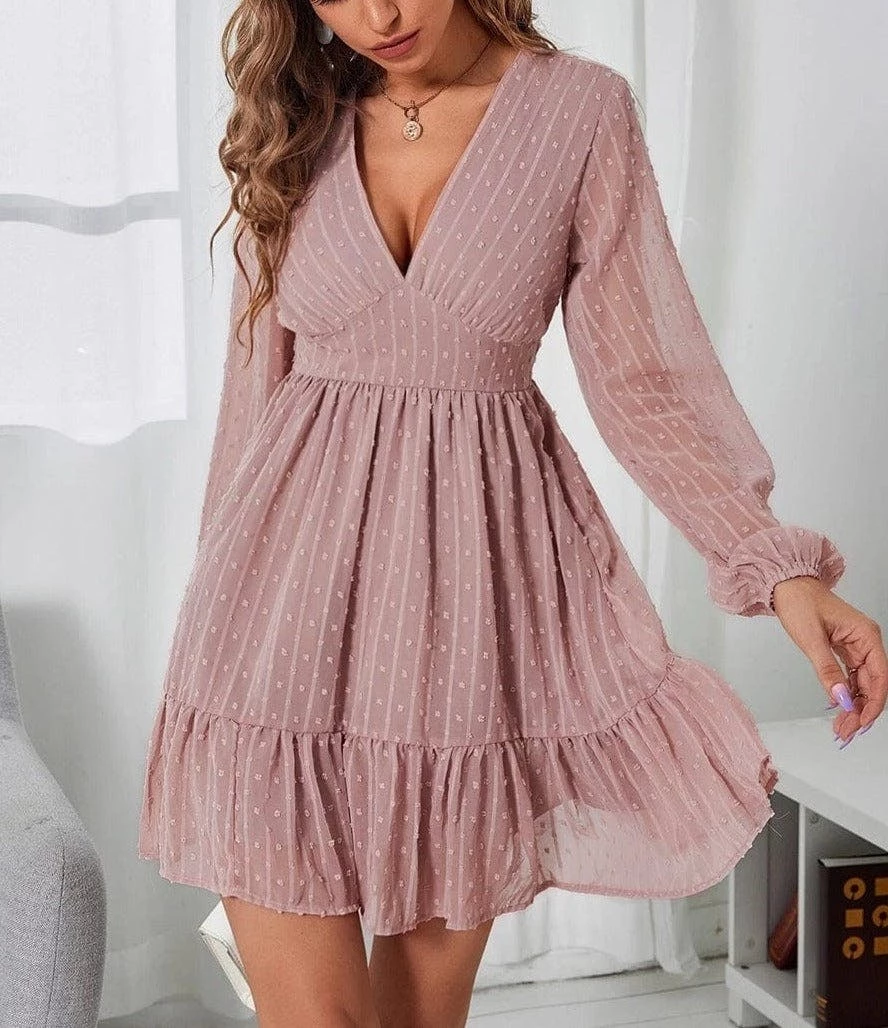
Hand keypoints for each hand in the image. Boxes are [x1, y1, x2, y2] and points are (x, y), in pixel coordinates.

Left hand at [771, 575, 887, 746]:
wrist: (786, 584)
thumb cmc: (799, 602)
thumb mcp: (811, 638)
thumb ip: (827, 670)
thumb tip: (840, 697)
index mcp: (866, 636)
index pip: (879, 678)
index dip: (872, 704)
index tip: (861, 724)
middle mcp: (866, 642)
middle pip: (871, 685)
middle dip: (860, 711)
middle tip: (845, 732)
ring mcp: (855, 646)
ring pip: (860, 684)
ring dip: (852, 706)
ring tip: (840, 728)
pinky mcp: (843, 649)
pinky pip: (850, 677)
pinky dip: (844, 694)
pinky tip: (837, 709)